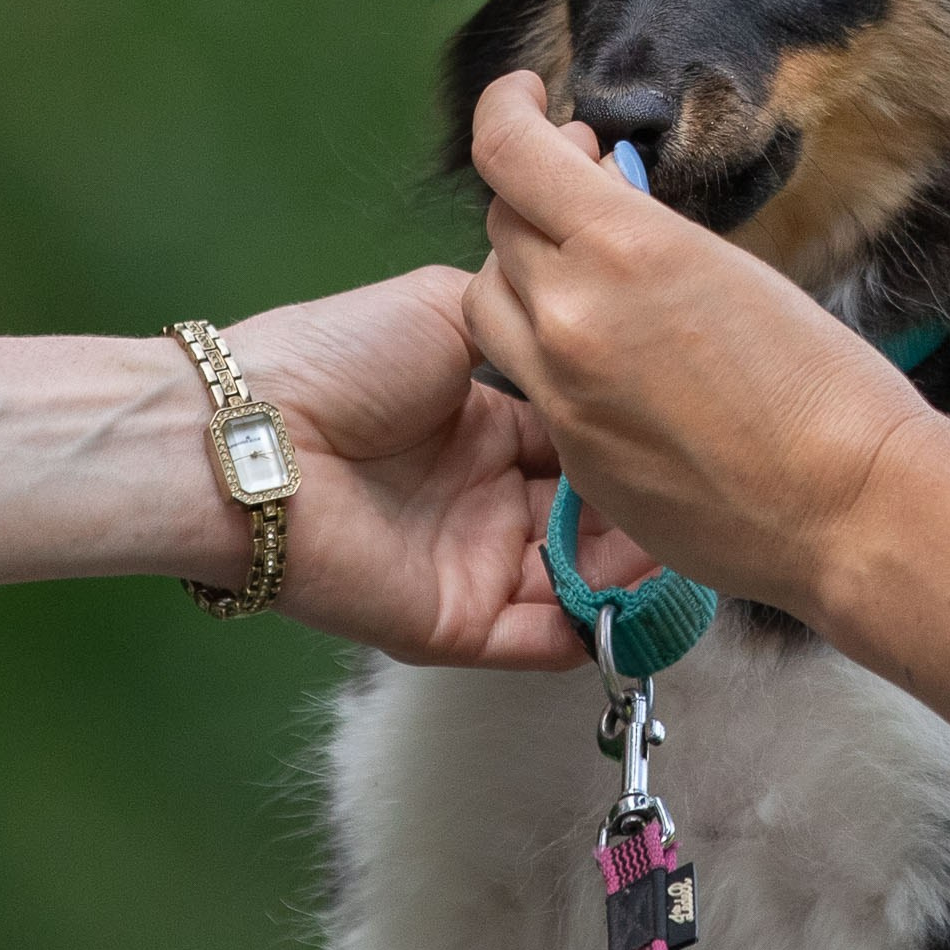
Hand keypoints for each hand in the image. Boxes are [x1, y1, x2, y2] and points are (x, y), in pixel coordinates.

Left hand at [224, 267, 646, 669]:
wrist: (256, 431)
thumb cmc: (342, 358)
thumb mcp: (447, 308)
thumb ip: (522, 324)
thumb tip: (585, 330)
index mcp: (484, 428)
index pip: (580, 448)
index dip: (628, 445)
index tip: (682, 438)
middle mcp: (484, 501)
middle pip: (589, 521)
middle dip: (643, 513)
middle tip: (693, 498)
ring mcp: (470, 566)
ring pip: (577, 583)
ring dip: (631, 572)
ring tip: (683, 547)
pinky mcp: (451, 624)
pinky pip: (537, 641)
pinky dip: (592, 632)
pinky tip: (640, 606)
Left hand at [458, 72, 943, 615]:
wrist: (849, 511)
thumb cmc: (828, 383)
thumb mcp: (732, 268)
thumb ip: (645, 233)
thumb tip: (602, 205)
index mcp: (624, 247)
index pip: (509, 151)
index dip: (507, 109)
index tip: (524, 99)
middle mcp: (570, 315)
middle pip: (500, 226)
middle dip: (535, 200)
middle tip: (582, 193)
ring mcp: (559, 394)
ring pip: (488, 304)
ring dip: (522, 277)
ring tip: (582, 279)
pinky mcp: (570, 457)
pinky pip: (527, 382)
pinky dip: (550, 355)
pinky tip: (613, 364)